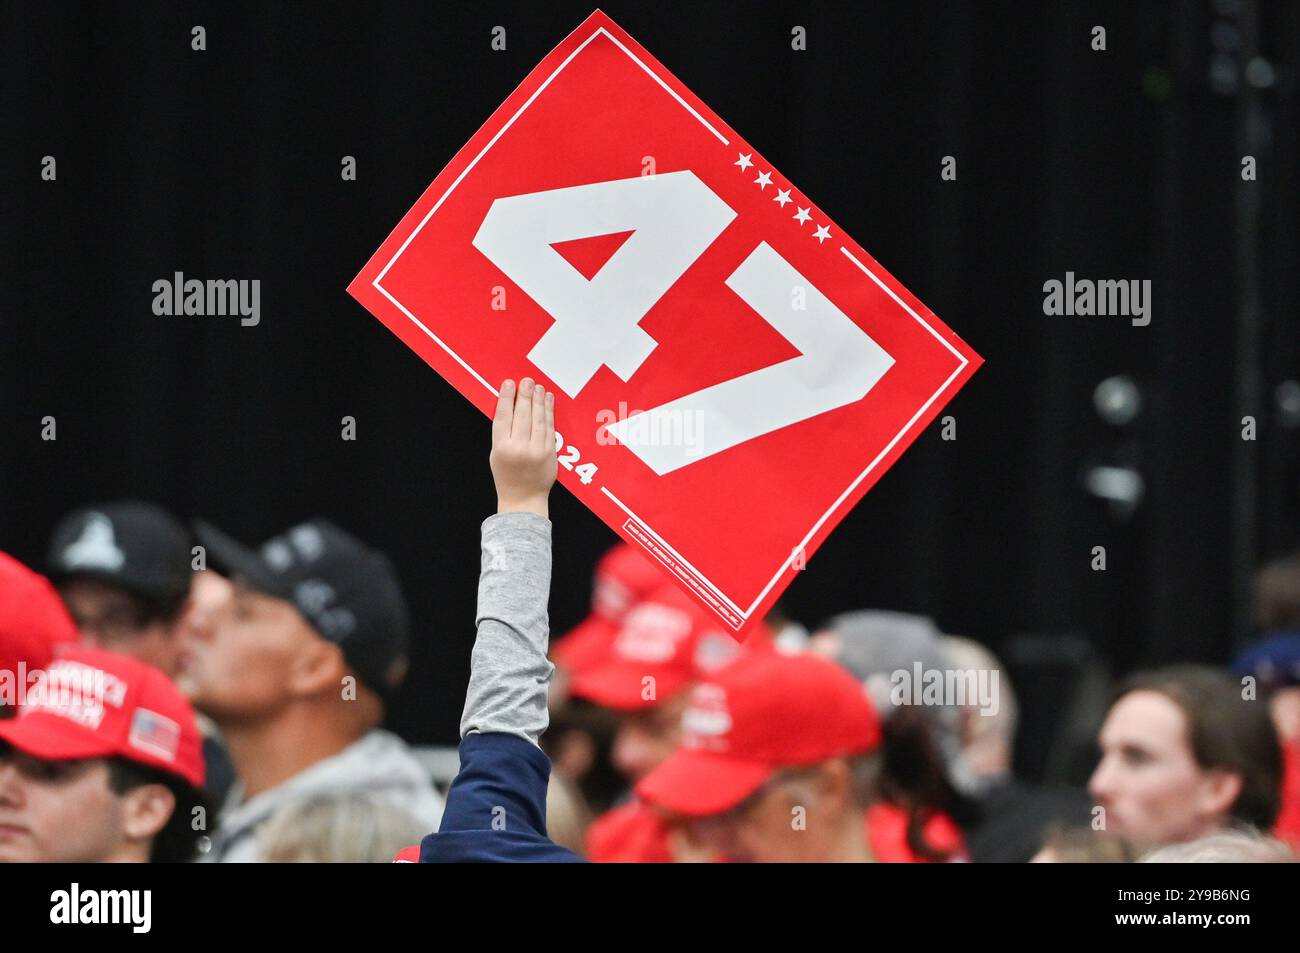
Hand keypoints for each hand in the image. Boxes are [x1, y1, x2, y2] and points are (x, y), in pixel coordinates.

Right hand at [490, 378, 556, 517]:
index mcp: (501, 448)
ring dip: (538, 400)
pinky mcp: (550, 452)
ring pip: (538, 419)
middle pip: (522, 415)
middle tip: (526, 381)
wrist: (524, 499)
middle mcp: (518, 448)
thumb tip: (510, 406)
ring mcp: (536, 450)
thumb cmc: (507, 476)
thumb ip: (502, 433)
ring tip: (537, 387)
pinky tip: (547, 400)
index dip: (506, 398)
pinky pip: (549, 427)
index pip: (503, 417)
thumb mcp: (495, 455)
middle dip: (524, 395)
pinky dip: (549, 411)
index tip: (509, 384)